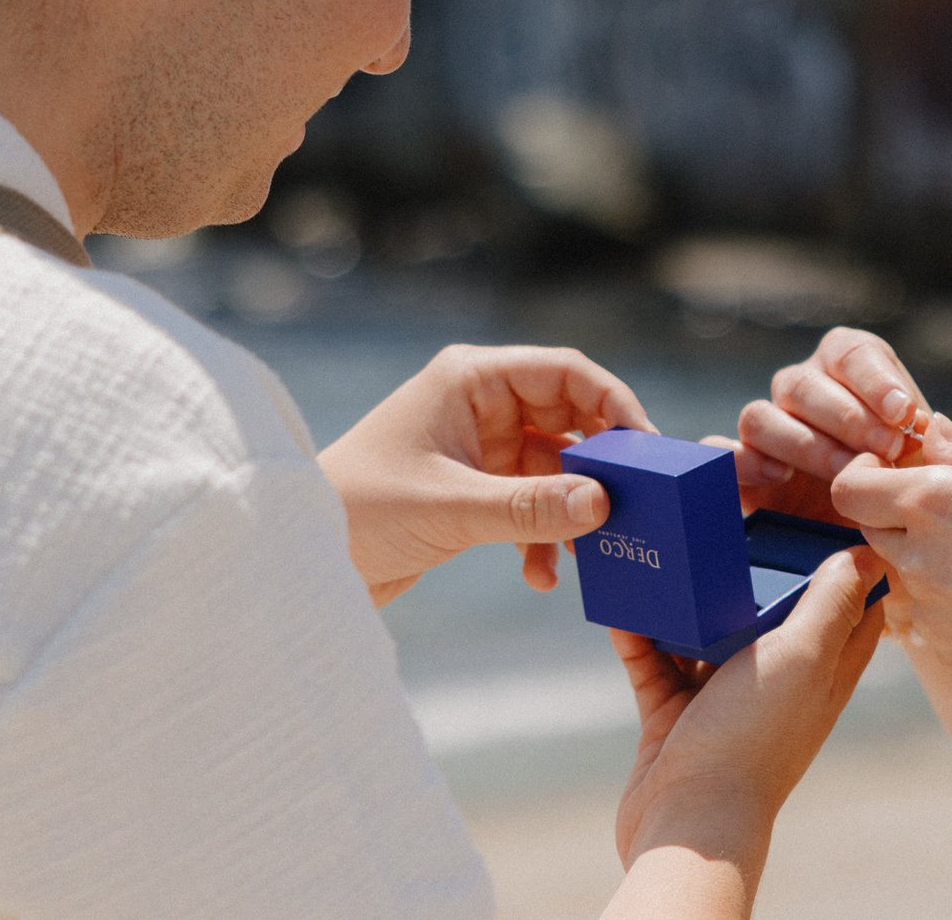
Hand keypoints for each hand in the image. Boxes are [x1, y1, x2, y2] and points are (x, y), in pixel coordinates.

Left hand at [317, 343, 651, 603]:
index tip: (647, 450)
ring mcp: (477, 448)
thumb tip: (603, 503)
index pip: (565, 373)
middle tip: (634, 506)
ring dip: (570, 511)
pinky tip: (541, 577)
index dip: (612, 404)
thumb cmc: (360, 511)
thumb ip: (530, 506)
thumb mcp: (452, 508)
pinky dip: (541, 538)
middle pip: (568, 420)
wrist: (304, 560)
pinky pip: (529, 505)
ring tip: (590, 552)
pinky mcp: (472, 491)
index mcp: (471, 380)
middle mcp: (479, 405)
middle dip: (598, 467)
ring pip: (553, 469)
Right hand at [609, 549, 888, 879]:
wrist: (687, 821)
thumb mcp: (802, 655)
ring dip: (686, 597)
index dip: (842, 563)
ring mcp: (723, 699)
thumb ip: (831, 603)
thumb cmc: (752, 738)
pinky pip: (654, 661)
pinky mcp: (674, 715)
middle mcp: (777, 682)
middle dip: (750, 567)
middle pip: (769, 611)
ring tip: (666, 550)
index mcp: (821, 669)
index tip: (820, 515)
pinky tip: (623, 603)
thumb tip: (867, 551)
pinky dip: (639, 634)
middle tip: (728, 517)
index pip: (848, 608)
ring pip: (705, 631)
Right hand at [733, 327, 931, 524]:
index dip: (874, 380)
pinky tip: (776, 476)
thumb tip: (933, 431)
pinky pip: (720, 451)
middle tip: (886, 453)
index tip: (903, 414)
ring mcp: (768, 427)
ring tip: (844, 476)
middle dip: (848, 419)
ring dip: (805, 445)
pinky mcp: (743, 468)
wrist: (879, 538)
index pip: (851, 352)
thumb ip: (936, 448)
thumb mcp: (930, 467)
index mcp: (848, 370)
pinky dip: (740, 460)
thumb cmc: (907, 492)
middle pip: (803, 384)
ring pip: (761, 415)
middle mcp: (802, 390)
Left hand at [830, 412, 951, 721]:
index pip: (850, 489)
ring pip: (908, 589)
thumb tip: (927, 431)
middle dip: (901, 528)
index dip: (866, 480)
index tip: (892, 479)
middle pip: (873, 538)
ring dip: (933, 578)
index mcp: (937, 504)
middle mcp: (922, 563)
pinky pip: (939, 635)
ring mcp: (935, 622)